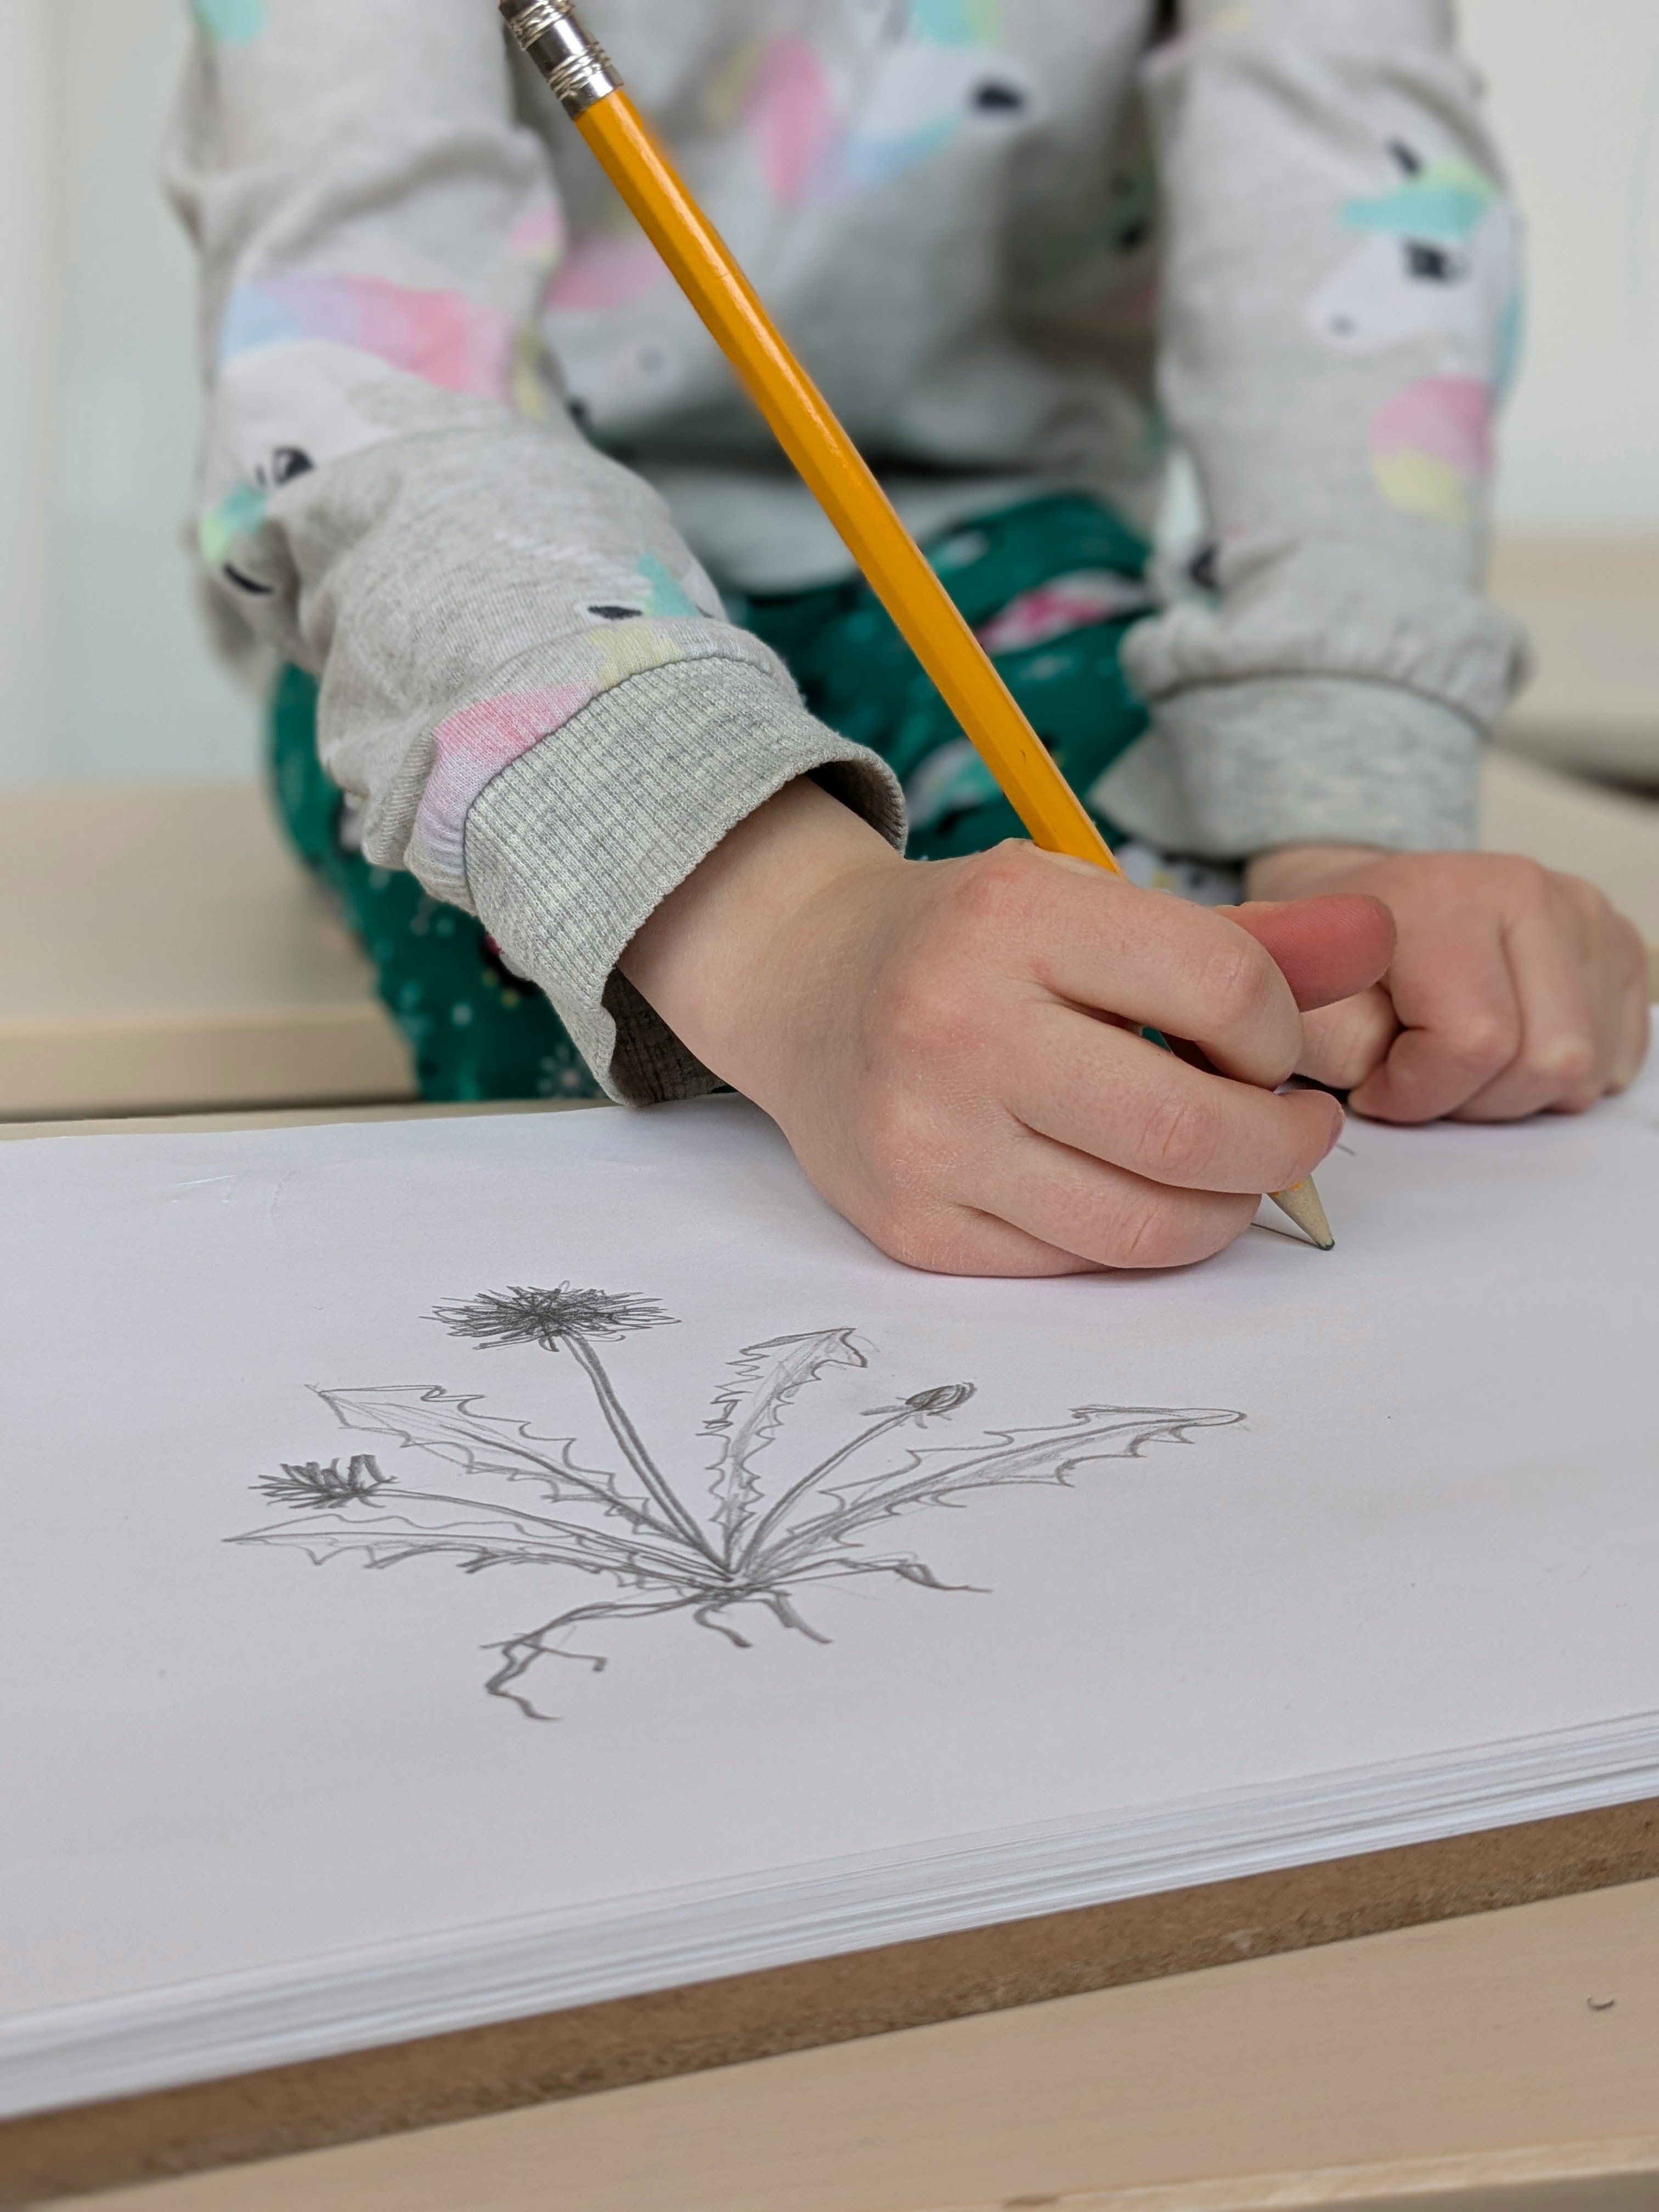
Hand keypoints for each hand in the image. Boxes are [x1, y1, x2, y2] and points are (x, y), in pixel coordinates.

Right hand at [622, 781, 1392, 1275]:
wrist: (799, 986)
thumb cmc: (967, 942)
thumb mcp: (1089, 900)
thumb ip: (1242, 934)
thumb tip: (1377, 939)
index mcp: (1014, 916)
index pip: (1226, 991)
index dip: (1282, 1032)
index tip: (1268, 1043)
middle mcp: (957, 1026)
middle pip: (1191, 1128)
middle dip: (1282, 1144)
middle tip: (1294, 1130)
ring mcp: (926, 1139)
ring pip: (1144, 1224)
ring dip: (1225, 1208)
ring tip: (1231, 1171)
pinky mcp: (913, 1227)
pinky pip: (1076, 1264)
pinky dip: (1133, 1238)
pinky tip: (1130, 1189)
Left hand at [1244, 844, 1650, 1121]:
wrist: (1355, 903)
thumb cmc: (1327, 958)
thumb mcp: (1292, 1000)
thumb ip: (1328, 1039)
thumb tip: (1382, 1072)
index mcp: (1440, 896)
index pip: (1475, 1042)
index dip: (1418, 1092)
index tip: (1372, 1083)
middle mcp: (1522, 889)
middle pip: (1546, 1060)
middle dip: (1471, 1099)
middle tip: (1416, 1075)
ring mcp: (1578, 910)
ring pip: (1584, 1067)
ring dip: (1513, 1093)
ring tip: (1455, 1061)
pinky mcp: (1613, 941)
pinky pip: (1614, 1055)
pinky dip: (1555, 1078)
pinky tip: (1504, 1049)